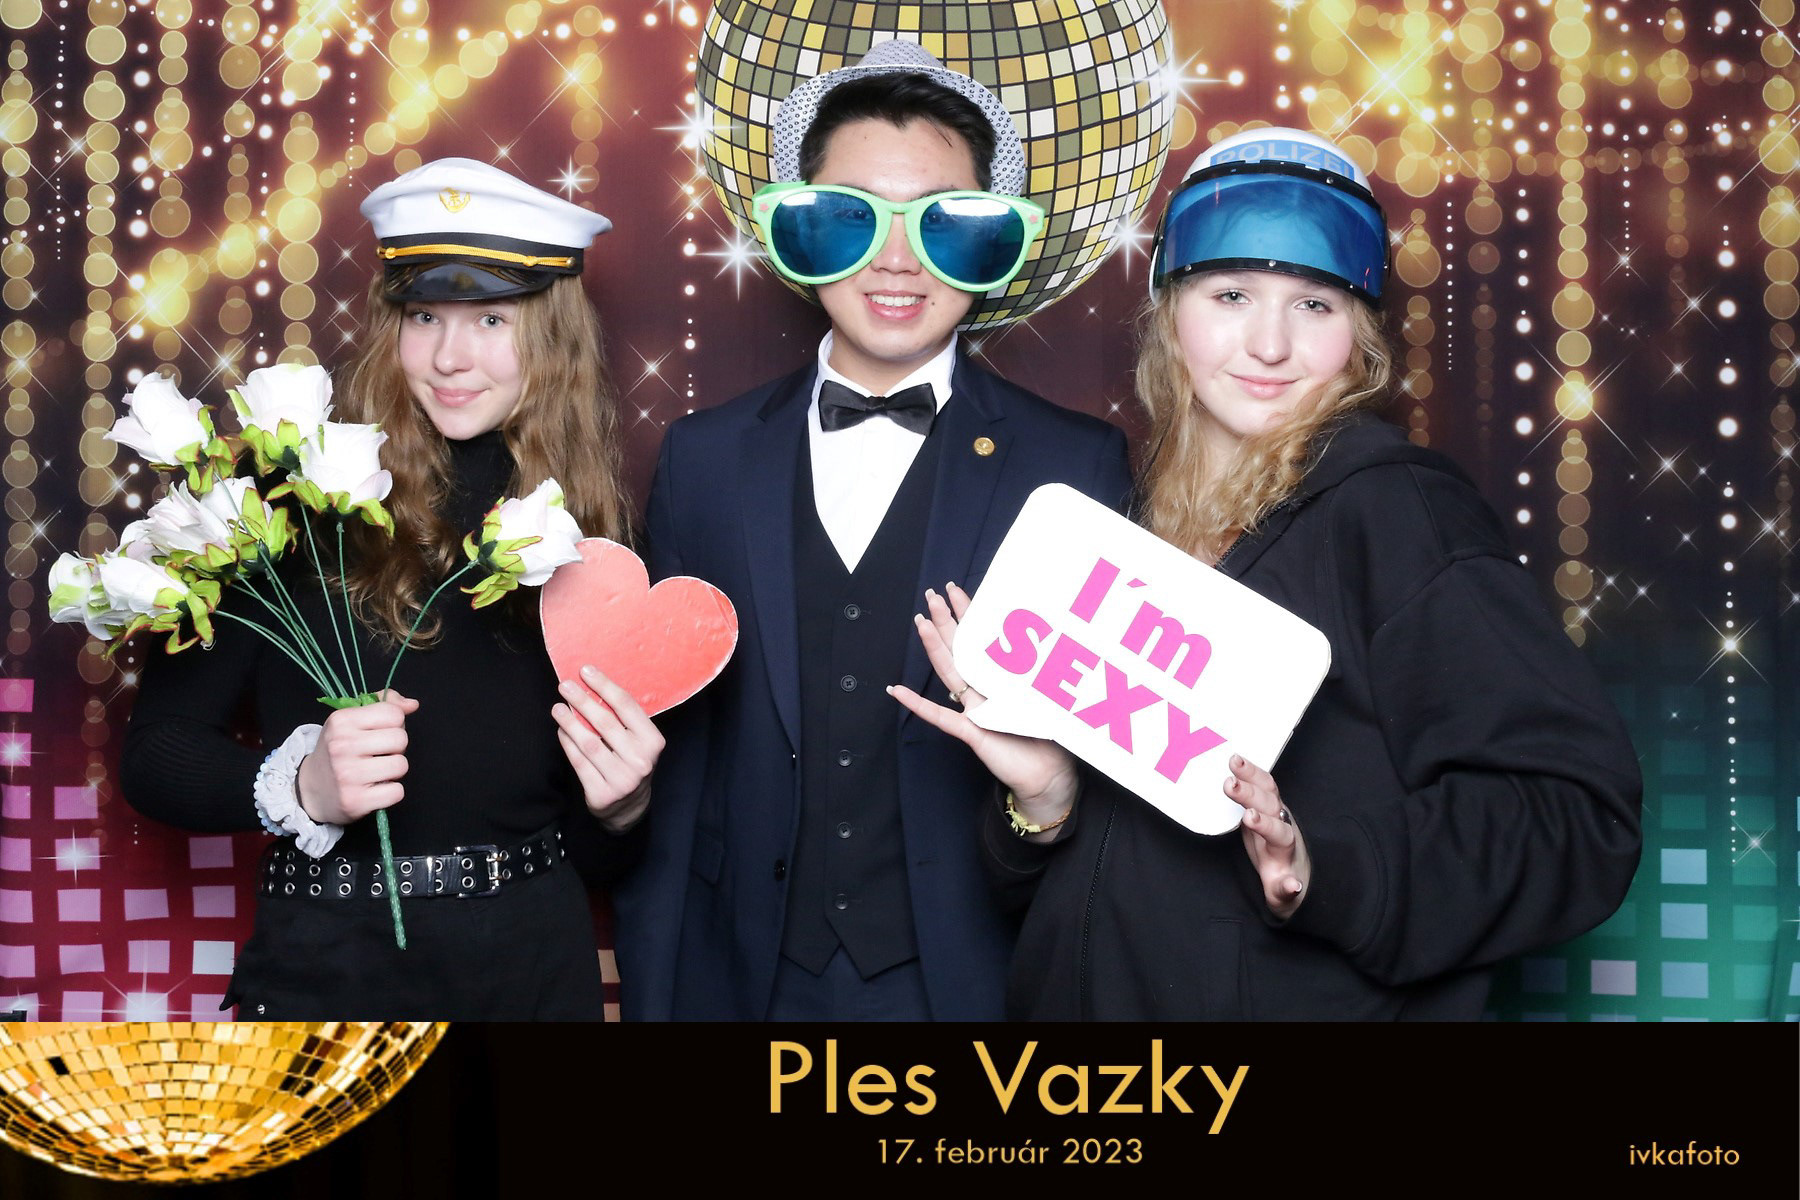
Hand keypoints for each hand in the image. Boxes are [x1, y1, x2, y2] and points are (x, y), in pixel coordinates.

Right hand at [296, 689, 418, 823]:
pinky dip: (391, 791)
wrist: (310, 789)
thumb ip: (383, 706)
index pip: (394, 714)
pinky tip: (375, 788)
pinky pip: (397, 791)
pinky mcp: (355, 800)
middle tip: (379, 754)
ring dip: (394, 770)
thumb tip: (412, 705)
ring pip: (401, 765)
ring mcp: (348, 775)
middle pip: (400, 739)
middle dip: (396, 747)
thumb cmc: (338, 751)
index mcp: (341, 721)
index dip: (395, 724)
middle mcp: (342, 746)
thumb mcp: (350, 721)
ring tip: (376, 770)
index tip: (380, 733)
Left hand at [553, 665, 663, 832]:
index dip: (604, 686)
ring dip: (570, 722)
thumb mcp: (638, 742)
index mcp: (653, 742)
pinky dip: (567, 744)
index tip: (586, 671)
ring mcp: (621, 780)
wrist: (630, 808)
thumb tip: (592, 687)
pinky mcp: (601, 794)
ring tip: (558, 708)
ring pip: (589, 743)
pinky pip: (579, 763)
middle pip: (605, 723)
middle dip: (582, 701)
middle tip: (565, 686)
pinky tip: (561, 730)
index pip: (626, 707)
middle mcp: (640, 761)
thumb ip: (622, 720)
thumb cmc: (631, 763)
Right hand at [887, 582, 1078, 840]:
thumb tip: (1059, 642)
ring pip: (949, 672)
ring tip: (921, 622)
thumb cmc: (1049, 740)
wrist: (1047, 777)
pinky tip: (896, 691)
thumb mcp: (1048, 698)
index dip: (969, 615)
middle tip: (933, 593)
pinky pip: (940, 716)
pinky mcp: (971, 731)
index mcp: (999, 682)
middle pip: (960, 649)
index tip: (958, 590)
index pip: (980, 642)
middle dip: (946, 621)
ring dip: (934, 647)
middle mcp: (983, 692)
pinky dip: (917, 704)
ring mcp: (973, 710)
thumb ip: (1043, 674)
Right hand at [1229, 754, 1309, 918]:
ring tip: (1233, 760)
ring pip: (1267, 789)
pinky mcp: (1265, 804)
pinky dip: (1250, 771)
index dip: (1264, 824)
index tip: (1248, 817)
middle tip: (1229, 784)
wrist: (1291, 866)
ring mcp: (1274, 811)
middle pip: (1269, 805)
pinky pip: (1260, 783)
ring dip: (1251, 774)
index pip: (1278, 833)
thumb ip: (1283, 890)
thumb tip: (1293, 886)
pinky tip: (1236, 760)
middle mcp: (1282, 824)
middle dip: (1250, 794)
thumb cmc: (1282, 879)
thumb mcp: (1281, 894)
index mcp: (1284, 848)